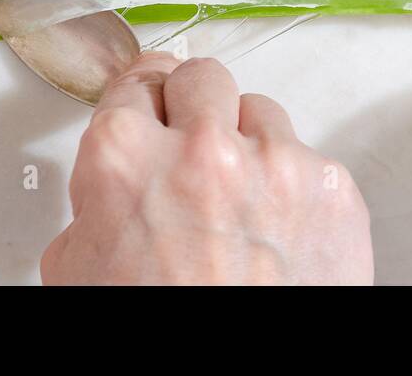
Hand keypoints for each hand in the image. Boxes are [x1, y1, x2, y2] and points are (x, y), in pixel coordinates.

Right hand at [42, 53, 372, 284]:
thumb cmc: (156, 333)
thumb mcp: (80, 271)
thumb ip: (96, 206)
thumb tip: (109, 191)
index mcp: (124, 158)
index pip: (137, 81)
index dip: (145, 100)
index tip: (154, 103)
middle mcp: (202, 147)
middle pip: (203, 78)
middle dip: (195, 108)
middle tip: (194, 147)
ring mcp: (275, 162)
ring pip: (261, 112)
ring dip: (248, 145)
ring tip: (240, 205)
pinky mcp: (331, 187)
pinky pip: (309, 159)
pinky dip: (294, 189)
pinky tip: (277, 233)